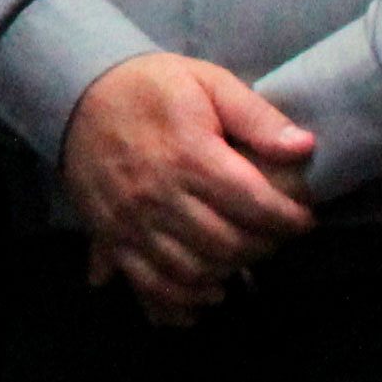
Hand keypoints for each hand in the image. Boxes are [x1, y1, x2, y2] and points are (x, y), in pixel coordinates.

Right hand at [57, 53, 316, 325]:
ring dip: (227, 274)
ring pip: (192, 271)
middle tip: (275, 236)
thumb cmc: (151, 88)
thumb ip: (257, 116)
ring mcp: (131, 221)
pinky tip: (205, 295)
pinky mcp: (110, 237)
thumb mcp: (209, 82)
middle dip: (264, 247)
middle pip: (228, 245)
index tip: (303, 218)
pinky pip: (147, 284)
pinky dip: (181, 300)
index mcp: (190, 155)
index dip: (290, 219)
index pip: (255, 204)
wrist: (77, 96)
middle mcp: (159, 195)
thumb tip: (304, 148)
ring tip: (243, 258)